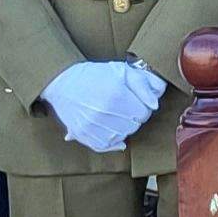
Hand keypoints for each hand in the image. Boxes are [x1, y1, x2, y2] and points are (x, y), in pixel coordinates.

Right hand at [44, 60, 160, 152]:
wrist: (63, 83)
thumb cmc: (95, 75)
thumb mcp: (122, 71)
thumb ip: (143, 84)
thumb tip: (154, 104)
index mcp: (117, 95)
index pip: (145, 112)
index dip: (141, 105)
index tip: (132, 99)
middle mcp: (104, 113)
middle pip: (135, 125)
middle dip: (132, 115)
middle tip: (121, 105)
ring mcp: (93, 127)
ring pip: (123, 136)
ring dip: (122, 126)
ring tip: (112, 113)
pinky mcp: (84, 136)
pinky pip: (107, 145)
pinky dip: (110, 138)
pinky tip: (107, 126)